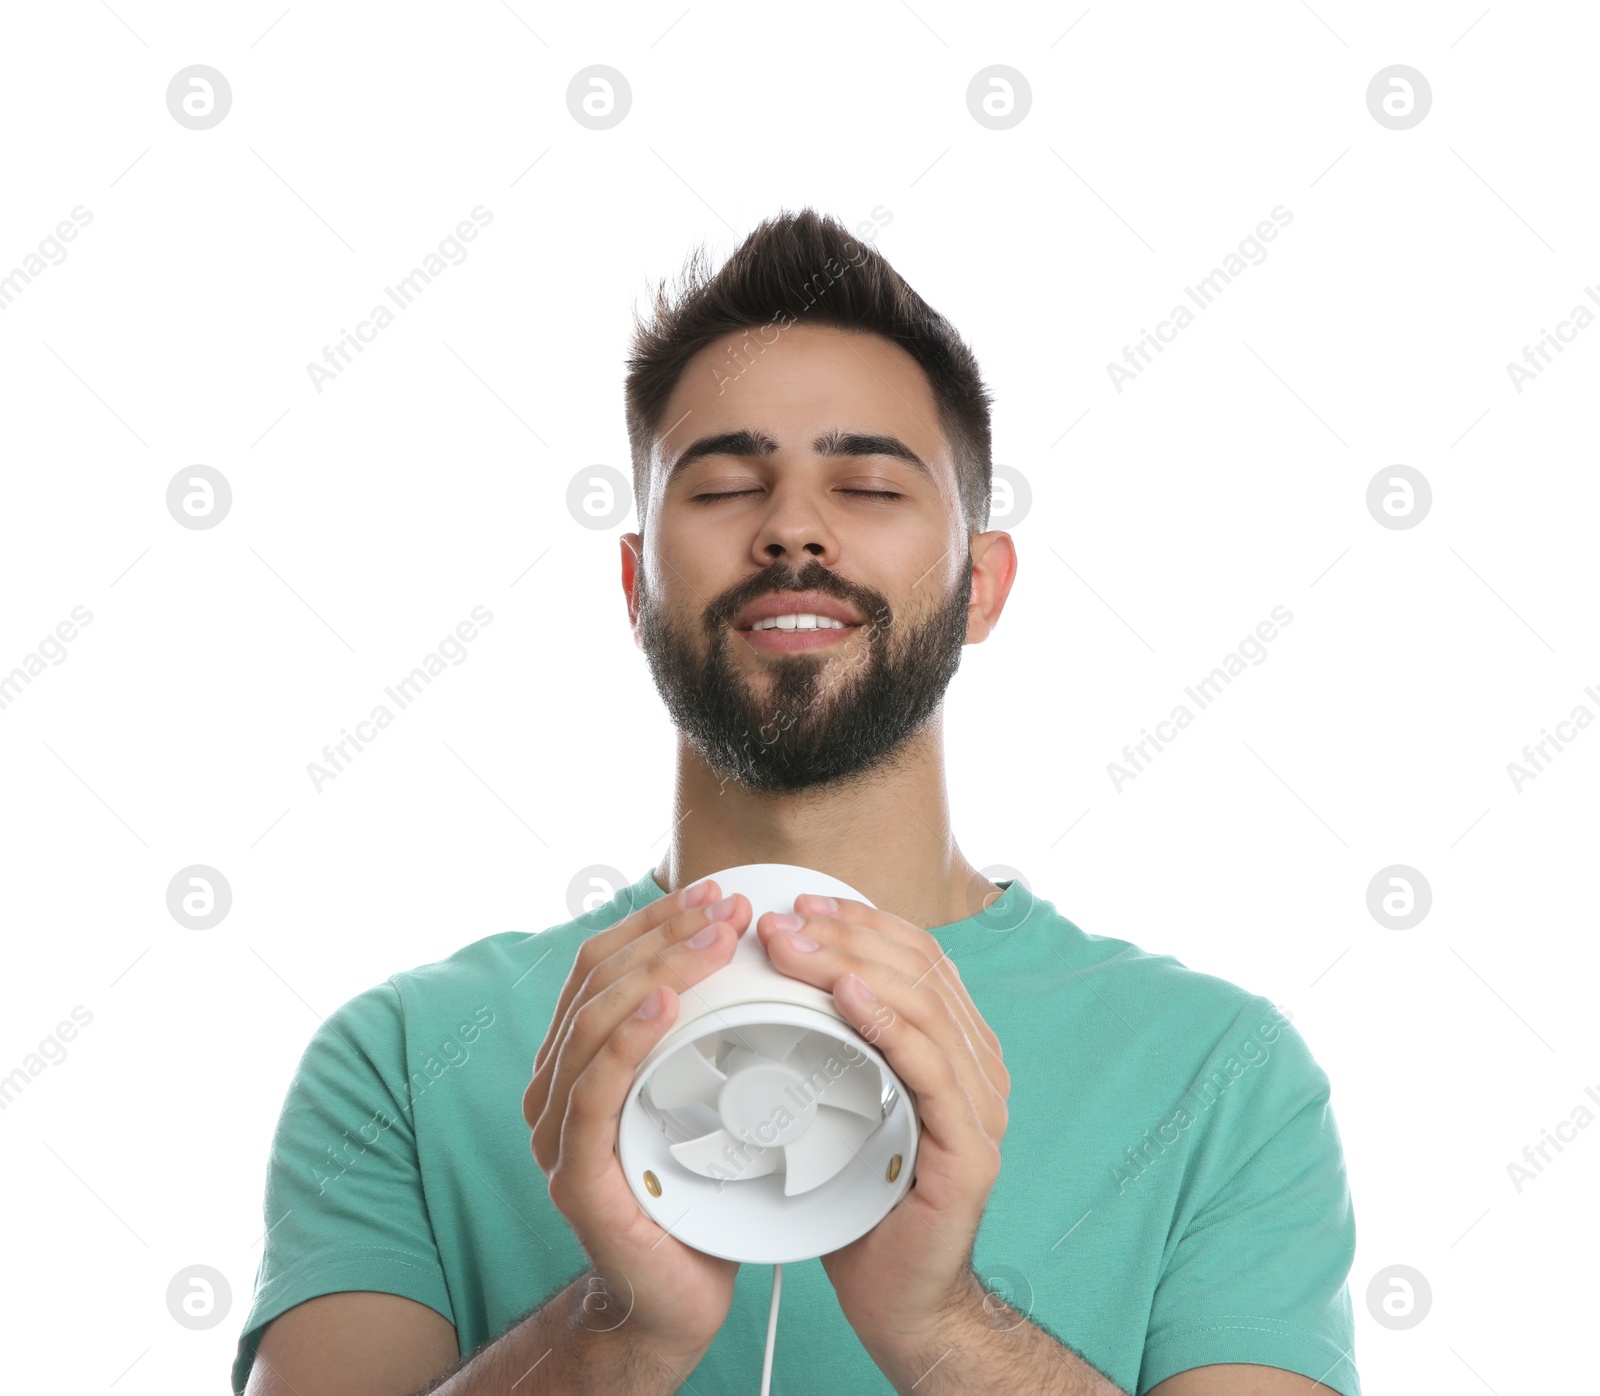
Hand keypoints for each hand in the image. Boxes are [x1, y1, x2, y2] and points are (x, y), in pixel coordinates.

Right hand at [523, 878, 753, 1365]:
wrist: (676, 1298)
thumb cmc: (695, 1192)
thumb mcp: (697, 1094)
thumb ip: (697, 1034)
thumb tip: (739, 956)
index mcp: (577, 1060)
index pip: (603, 965)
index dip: (656, 922)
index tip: (718, 893)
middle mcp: (554, 1087)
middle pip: (597, 981)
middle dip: (667, 934)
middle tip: (732, 909)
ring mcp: (556, 1132)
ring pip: (593, 1022)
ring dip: (659, 969)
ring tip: (716, 941)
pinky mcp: (575, 1175)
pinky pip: (593, 1090)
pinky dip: (627, 1038)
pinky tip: (664, 1004)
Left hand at [755, 893, 1010, 1359]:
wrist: (896, 1298)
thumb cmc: (861, 1200)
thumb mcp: (845, 1102)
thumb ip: (837, 1042)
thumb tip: (780, 977)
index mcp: (956, 1047)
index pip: (917, 958)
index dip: (861, 921)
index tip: (800, 905)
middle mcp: (979, 1066)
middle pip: (919, 969)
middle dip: (845, 933)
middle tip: (780, 922)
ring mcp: (981, 1104)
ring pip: (921, 1003)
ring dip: (850, 963)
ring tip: (793, 946)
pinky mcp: (969, 1146)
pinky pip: (927, 1065)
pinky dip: (884, 1019)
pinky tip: (844, 992)